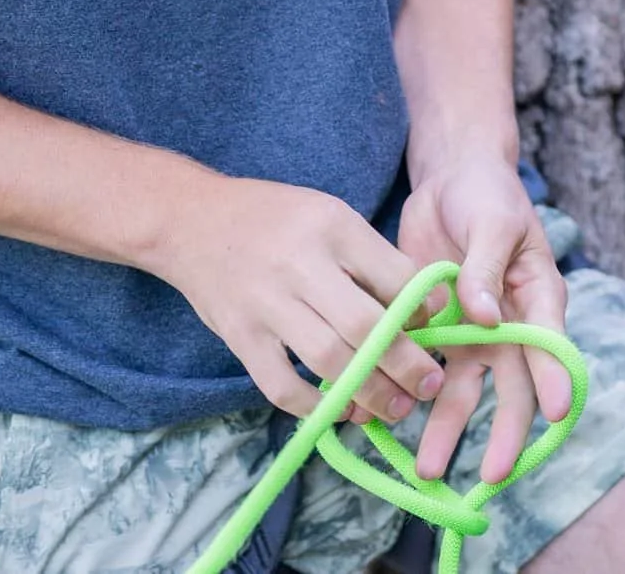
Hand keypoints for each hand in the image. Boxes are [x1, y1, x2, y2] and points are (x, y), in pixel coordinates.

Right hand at [147, 173, 446, 425]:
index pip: (394, 276)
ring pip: (329, 360)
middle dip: (406, 365)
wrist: (191, 220)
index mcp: (332, 226)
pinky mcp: (240, 336)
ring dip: (369, 392)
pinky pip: (281, 385)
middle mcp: (301, 264)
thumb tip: (426, 308)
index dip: (422, 311)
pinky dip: (314, 406)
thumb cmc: (275, 218)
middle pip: (365, 326)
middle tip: (429, 386)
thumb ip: (372, 257)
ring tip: (394, 409)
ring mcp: (266, 303)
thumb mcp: (329, 215)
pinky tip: (340, 410)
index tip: (432, 329)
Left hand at [395, 156, 571, 484]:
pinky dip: (412, 399)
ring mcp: (473, 334)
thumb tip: (485, 316)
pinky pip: (427, 372)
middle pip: (513, 389)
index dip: (555, 380)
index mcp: (538, 297)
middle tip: (491, 474)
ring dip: (447, 430)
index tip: (557, 414)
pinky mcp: (437, 331)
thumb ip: (488, 268)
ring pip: (465, 392)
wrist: (450, 178)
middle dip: (504, 434)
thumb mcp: (493, 221)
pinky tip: (389, 425)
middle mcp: (510, 327)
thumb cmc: (486, 193)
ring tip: (425, 469)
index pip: (551, 345)